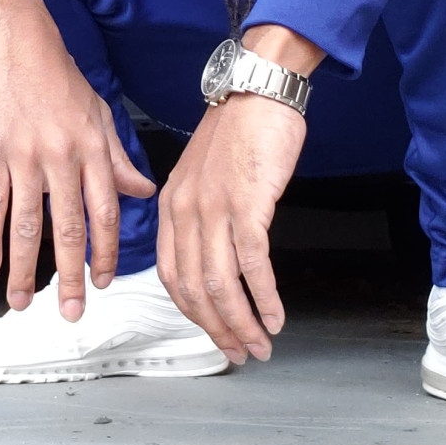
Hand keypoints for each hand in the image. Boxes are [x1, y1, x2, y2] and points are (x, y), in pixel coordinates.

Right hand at [0, 0, 155, 321]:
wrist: (19, 41)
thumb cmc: (58, 75)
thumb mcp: (99, 114)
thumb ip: (118, 158)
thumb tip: (143, 190)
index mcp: (92, 148)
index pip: (104, 212)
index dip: (104, 251)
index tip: (102, 281)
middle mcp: (61, 157)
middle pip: (67, 227)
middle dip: (70, 275)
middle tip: (71, 311)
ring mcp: (24, 156)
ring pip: (27, 224)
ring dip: (25, 268)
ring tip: (22, 301)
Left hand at [156, 24, 322, 363]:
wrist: (257, 92)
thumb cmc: (237, 129)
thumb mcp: (201, 172)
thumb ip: (198, 211)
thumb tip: (209, 253)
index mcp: (170, 204)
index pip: (171, 274)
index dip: (193, 312)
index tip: (213, 332)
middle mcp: (185, 210)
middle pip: (194, 287)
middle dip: (218, 328)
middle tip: (240, 352)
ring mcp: (214, 207)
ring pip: (221, 283)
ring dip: (242, 322)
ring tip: (260, 344)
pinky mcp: (247, 203)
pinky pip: (252, 264)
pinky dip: (263, 297)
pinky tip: (275, 315)